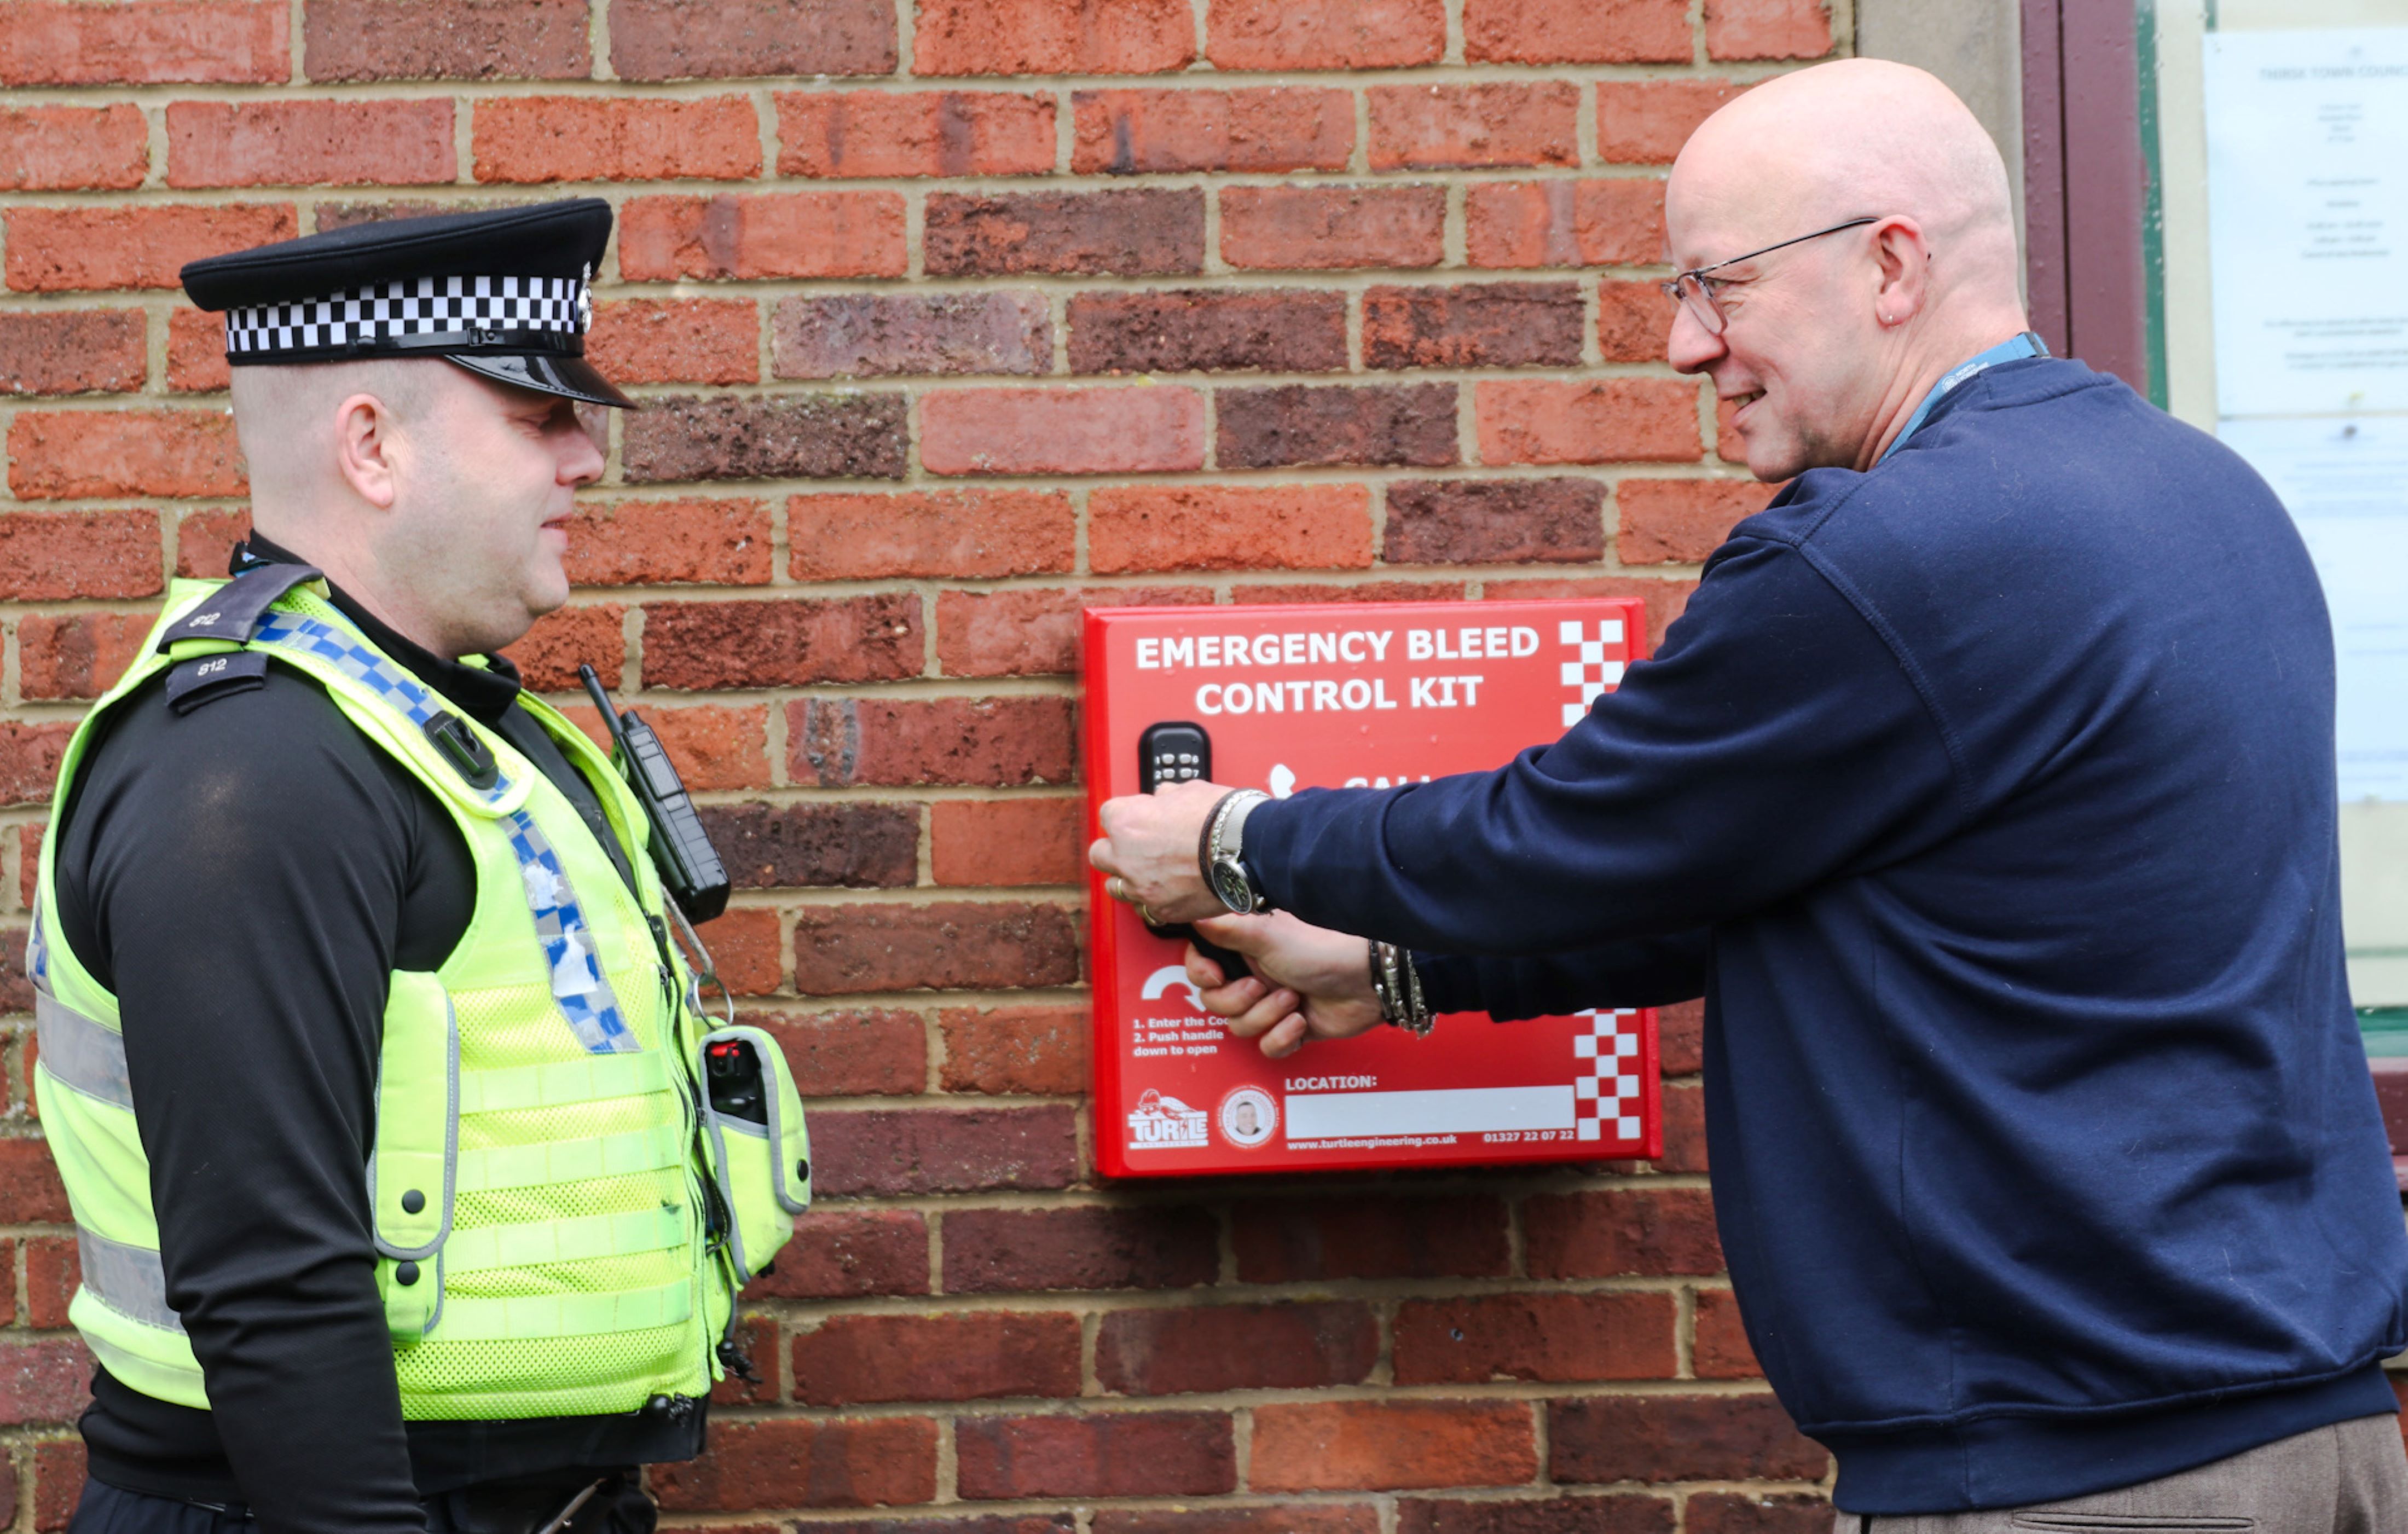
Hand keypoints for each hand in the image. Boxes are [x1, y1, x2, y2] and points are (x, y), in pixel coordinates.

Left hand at [1089, 778, 1227, 925]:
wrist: (1249, 851)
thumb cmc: (1221, 819)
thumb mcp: (1189, 791)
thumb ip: (1166, 797)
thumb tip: (1163, 798)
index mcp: (1127, 821)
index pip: (1108, 814)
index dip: (1128, 814)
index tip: (1142, 816)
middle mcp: (1126, 857)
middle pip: (1100, 853)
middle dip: (1116, 848)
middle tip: (1136, 845)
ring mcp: (1142, 887)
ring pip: (1115, 886)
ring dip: (1128, 878)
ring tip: (1148, 872)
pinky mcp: (1162, 911)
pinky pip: (1145, 908)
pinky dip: (1152, 900)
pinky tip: (1166, 891)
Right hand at [1186, 911, 1383, 1058]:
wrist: (1369, 979)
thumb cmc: (1323, 949)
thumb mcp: (1268, 935)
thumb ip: (1228, 929)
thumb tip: (1194, 917)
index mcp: (1246, 948)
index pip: (1201, 964)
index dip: (1201, 974)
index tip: (1215, 975)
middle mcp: (1256, 974)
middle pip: (1215, 1002)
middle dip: (1237, 1001)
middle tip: (1263, 987)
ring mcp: (1273, 1003)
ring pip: (1240, 1027)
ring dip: (1266, 1017)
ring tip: (1293, 1000)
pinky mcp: (1292, 1028)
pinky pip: (1267, 1047)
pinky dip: (1282, 1038)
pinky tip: (1302, 1022)